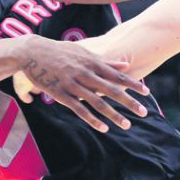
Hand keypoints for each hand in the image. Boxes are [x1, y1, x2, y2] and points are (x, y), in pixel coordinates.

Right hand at [13, 37, 148, 132]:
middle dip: (129, 102)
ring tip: (127, 124)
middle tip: (144, 112)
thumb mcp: (84, 52)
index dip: (132, 84)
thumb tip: (126, 64)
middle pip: (111, 90)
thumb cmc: (60, 51)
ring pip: (97, 102)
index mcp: (92, 62)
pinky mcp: (61, 94)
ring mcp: (73, 85)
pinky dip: (92, 119)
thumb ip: (105, 60)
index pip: (117, 75)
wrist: (32, 53)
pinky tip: (104, 128)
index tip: (146, 92)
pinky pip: (79, 110)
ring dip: (113, 115)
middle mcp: (85, 73)